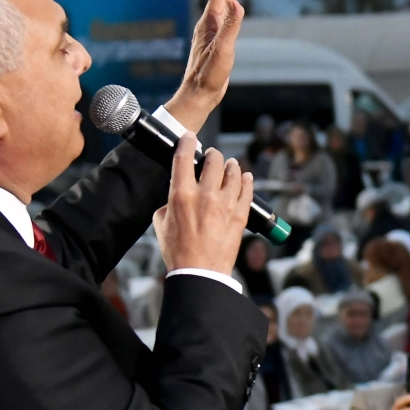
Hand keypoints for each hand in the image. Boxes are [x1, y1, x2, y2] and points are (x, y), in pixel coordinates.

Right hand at [153, 133, 253, 274]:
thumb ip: (169, 203)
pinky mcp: (240, 214)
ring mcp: (225, 203)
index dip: (187, 142)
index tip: (190, 137)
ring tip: (230, 164)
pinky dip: (247, 180)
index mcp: (181, 194)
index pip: (184, 157)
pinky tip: (246, 176)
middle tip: (212, 155)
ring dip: (231, 165)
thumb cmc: (178, 251)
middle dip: (213, 154)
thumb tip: (177, 195)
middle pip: (214, 160)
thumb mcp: (161, 223)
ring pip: (234, 172)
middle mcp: (205, 194)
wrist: (200, 272)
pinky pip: (248, 189)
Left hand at [165, 0, 246, 130]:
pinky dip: (230, 9)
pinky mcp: (214, 43)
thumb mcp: (224, 50)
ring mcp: (210, 34)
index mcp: (209, 24)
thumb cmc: (209, 74)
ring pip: (222, 7)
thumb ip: (231, 26)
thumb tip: (237, 3)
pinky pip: (223, 18)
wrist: (198, 93)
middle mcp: (208, 25)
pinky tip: (232, 10)